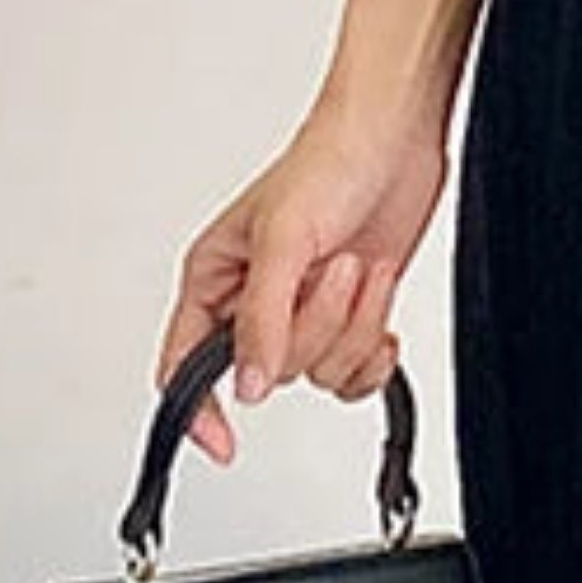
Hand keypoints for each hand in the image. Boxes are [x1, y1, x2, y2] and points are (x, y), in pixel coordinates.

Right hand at [155, 89, 452, 467]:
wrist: (397, 140)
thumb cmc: (329, 162)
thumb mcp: (284, 239)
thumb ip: (262, 319)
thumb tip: (250, 385)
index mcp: (213, 279)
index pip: (184, 365)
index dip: (197, 409)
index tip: (223, 442)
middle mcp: (254, 303)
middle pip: (273, 372)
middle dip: (316, 325)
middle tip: (333, 270)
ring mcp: (303, 313)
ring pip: (320, 373)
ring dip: (352, 324)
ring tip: (357, 268)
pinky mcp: (348, 319)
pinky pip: (355, 376)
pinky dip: (374, 349)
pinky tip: (379, 306)